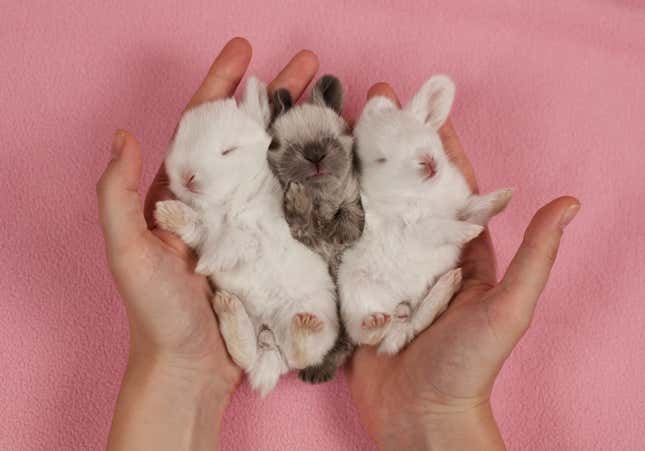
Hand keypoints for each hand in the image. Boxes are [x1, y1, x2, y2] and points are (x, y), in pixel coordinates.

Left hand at [97, 37, 320, 450]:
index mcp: (184, 192)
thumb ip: (118, 197)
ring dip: (304, 130)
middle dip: (277, 96)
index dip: (221, 85)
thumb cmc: (156, 314)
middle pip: (251, 135)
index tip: (244, 50)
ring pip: (280, 164)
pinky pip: (300, 204)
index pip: (203, 126)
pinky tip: (342, 160)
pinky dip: (319, 178)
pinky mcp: (277, 247)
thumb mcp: (128, 254)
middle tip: (309, 64)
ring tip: (334, 101)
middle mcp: (221, 200)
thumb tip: (122, 137)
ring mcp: (253, 222)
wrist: (192, 368)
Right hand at [347, 84, 579, 449]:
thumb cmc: (468, 365)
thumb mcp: (508, 308)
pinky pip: (342, 246)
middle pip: (405, 190)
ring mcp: (385, 268)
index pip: (450, 188)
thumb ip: (534, 256)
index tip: (424, 107)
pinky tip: (314, 186)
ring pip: (370, 211)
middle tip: (371, 104)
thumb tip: (570, 202)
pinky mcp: (355, 287)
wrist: (419, 416)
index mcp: (460, 252)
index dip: (439, 147)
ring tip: (338, 133)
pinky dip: (330, 216)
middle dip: (390, 148)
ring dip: (356, 173)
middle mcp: (421, 254)